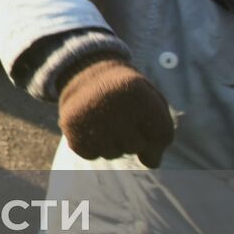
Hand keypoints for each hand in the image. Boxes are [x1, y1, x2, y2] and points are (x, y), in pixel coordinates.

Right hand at [57, 59, 174, 167]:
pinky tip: (92, 126)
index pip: (162, 135)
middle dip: (134, 137)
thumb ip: (161, 129)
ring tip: (105, 120)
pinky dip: (94, 145)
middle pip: (136, 147)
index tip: (148, 124)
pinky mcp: (71, 128)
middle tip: (122, 117)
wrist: (85, 69)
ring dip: (113, 142)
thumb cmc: (126, 89)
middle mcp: (113, 107)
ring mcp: (90, 118)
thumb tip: (151, 164)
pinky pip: (92, 154)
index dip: (158, 136)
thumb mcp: (151, 97)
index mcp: (139, 94)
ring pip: (113, 153)